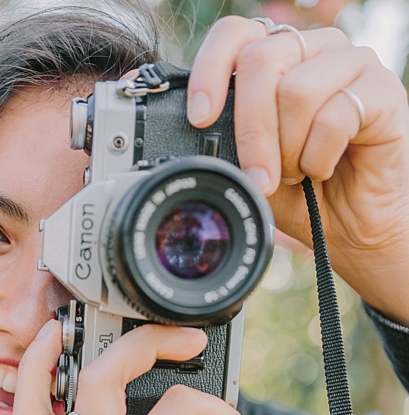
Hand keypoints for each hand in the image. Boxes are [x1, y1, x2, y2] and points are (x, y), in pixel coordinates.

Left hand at [187, 16, 408, 321]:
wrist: (346, 226)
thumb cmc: (295, 191)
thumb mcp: (243, 165)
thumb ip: (218, 138)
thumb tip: (184, 126)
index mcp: (275, 57)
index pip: (234, 33)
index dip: (209, 70)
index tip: (198, 119)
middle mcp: (313, 49)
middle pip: (260, 61)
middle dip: (249, 131)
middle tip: (257, 176)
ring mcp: (352, 63)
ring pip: (295, 90)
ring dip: (287, 148)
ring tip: (295, 171)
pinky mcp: (384, 89)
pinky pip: (336, 115)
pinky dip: (318, 157)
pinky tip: (323, 169)